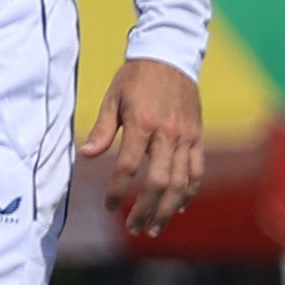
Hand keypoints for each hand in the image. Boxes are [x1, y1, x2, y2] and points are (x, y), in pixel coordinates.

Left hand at [80, 55, 202, 236]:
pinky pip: (197, 170)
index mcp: (143, 124)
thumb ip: (102, 129)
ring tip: (154, 227)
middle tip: (133, 228)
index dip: (118, 190)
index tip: (109, 207)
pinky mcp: (197, 136)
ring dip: (168, 209)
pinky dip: (189, 192)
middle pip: (159, 182)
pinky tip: (178, 207)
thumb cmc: (135, 78)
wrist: (170, 56)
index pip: (129, 166)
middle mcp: (168, 134)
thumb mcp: (113, 98)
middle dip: (146, 210)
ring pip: (182, 182)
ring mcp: (187, 136)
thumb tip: (86, 155)